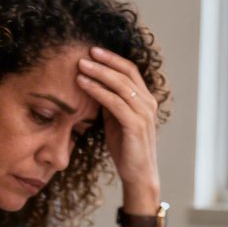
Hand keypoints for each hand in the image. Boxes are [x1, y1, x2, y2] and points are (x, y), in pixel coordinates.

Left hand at [76, 47, 159, 199]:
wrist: (138, 175)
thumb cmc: (126, 149)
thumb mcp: (115, 121)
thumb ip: (110, 104)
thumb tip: (94, 87)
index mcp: (144, 99)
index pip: (129, 71)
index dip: (112, 59)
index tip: (93, 51)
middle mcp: (147, 102)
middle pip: (126, 72)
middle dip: (104, 61)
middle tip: (84, 53)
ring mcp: (143, 113)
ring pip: (120, 85)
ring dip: (98, 73)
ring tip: (80, 66)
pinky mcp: (135, 125)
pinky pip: (115, 102)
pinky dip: (98, 91)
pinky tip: (83, 84)